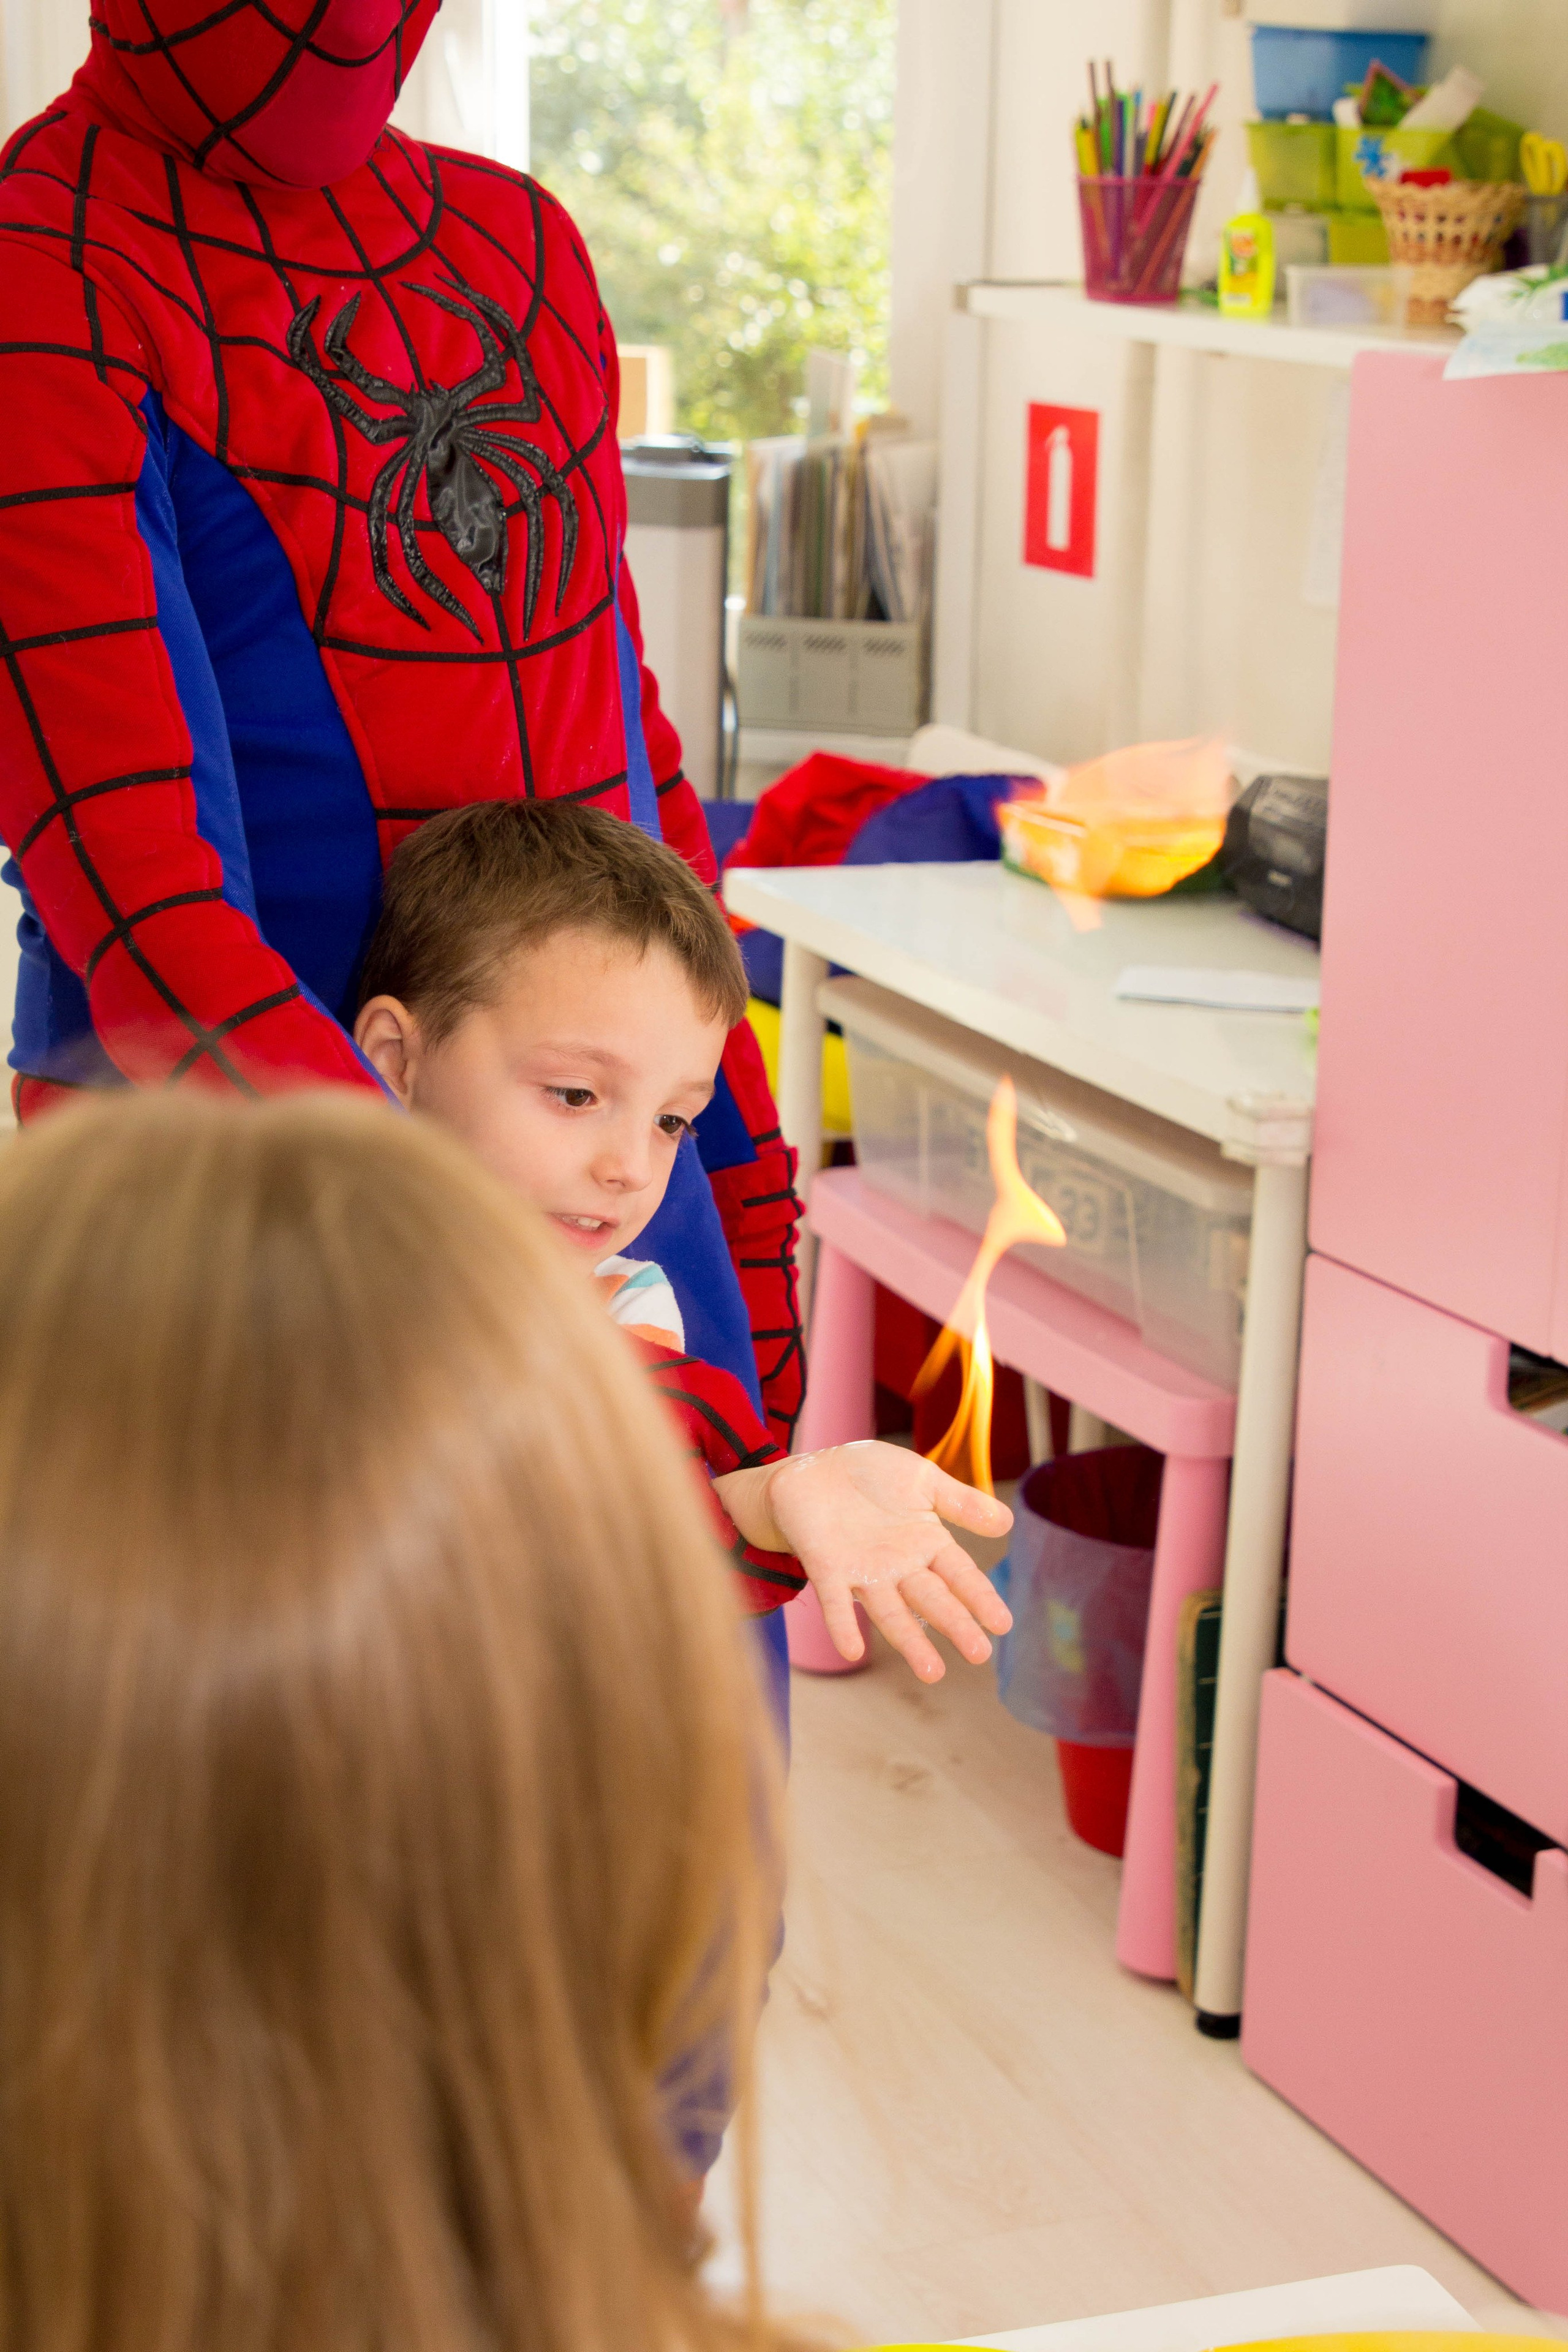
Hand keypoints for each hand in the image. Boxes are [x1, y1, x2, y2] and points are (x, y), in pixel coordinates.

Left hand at [764, 1442, 1013, 1683]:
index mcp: (926, 1543)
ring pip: (891, 1613)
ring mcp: (864, 1573)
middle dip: (955, 1625)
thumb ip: (960, 1501)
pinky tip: (852, 1650)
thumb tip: (1007, 1522)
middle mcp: (899, 1566)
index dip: (980, 1598)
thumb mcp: (921, 1479)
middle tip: (978, 1655)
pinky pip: (836, 1603)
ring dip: (910, 1642)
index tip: (1002, 1625)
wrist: (813, 1470)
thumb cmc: (871, 1475)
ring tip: (932, 1673)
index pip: (960, 1575)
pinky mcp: (827, 1570)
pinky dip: (843, 1626)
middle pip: (932, 1600)